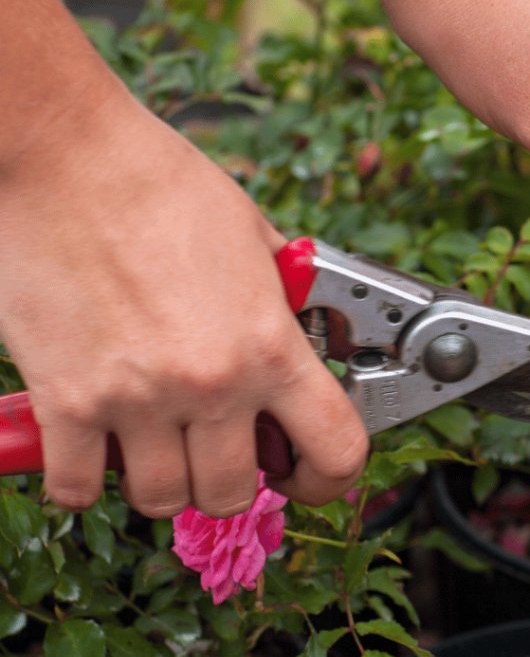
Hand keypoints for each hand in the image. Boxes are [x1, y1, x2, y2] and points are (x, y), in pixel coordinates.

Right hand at [0, 93, 367, 516]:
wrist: (70, 157)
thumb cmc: (163, 183)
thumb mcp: (255, 237)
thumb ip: (281, 299)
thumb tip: (300, 329)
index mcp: (270, 343)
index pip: (336, 450)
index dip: (329, 478)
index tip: (308, 474)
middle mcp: (212, 382)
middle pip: (233, 492)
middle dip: (229, 475)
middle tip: (215, 443)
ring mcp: (137, 399)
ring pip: (161, 499)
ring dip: (162, 478)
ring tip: (155, 437)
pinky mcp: (66, 402)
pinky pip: (78, 489)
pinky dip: (85, 478)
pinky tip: (93, 442)